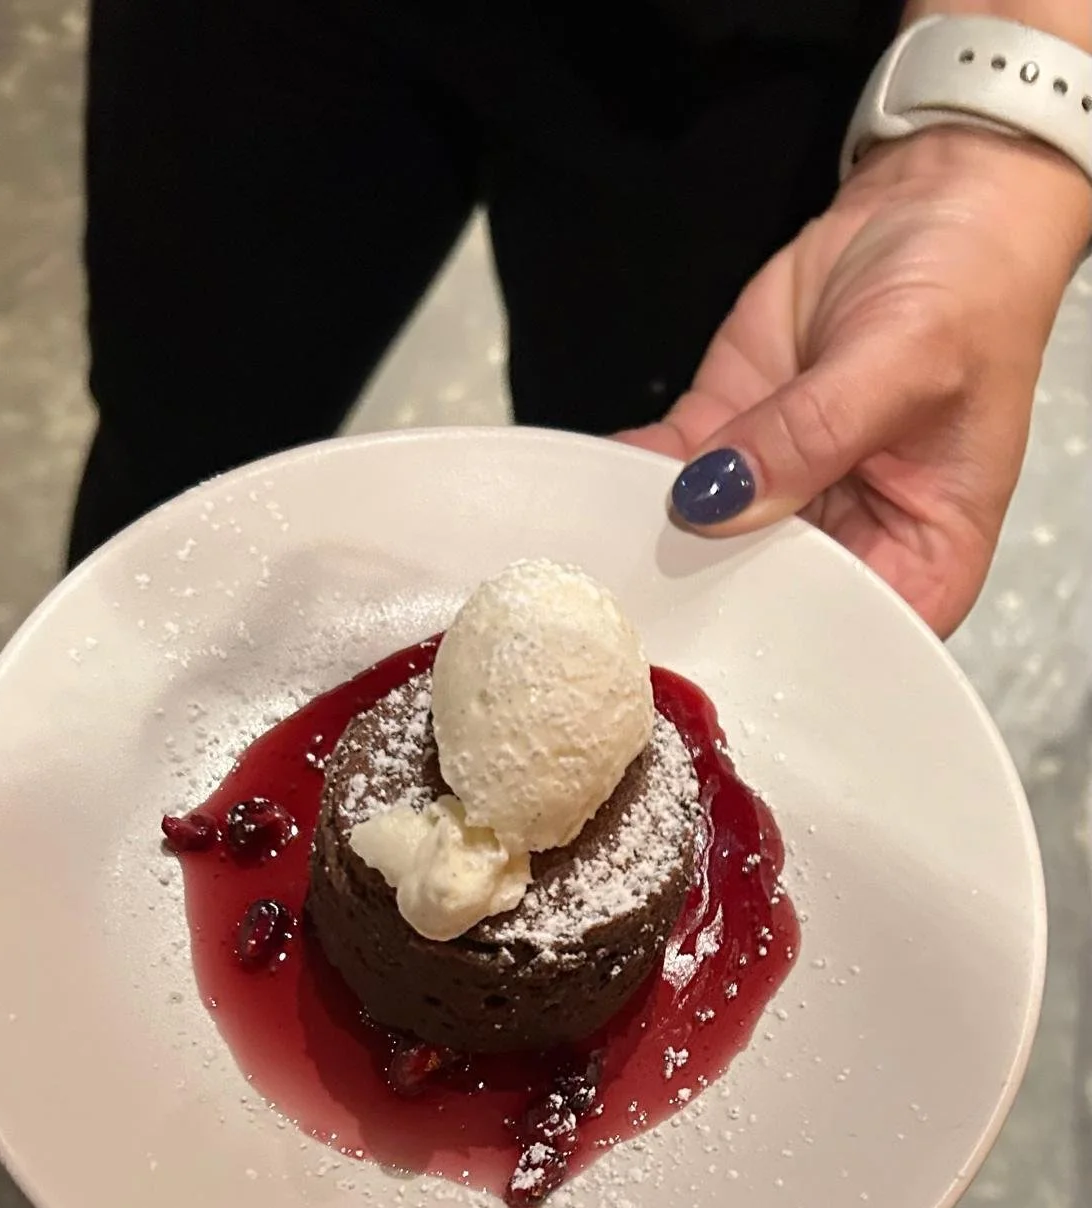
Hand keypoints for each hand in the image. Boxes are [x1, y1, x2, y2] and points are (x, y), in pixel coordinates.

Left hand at [621, 127, 1091, 635]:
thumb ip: (812, 438)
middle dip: (694, 595)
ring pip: (698, 541)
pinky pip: (666, 472)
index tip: (709, 638)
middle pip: (757, 603)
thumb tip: (720, 500)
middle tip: (630, 596)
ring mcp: (778, 495)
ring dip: (648, 538)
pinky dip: (628, 475)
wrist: (933, 203)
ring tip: (600, 539)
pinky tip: (596, 478)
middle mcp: (846, 542)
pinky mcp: (727, 441)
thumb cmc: (970, 289)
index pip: (845, 637)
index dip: (778, 646)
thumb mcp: (904, 362)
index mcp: (920, 559)